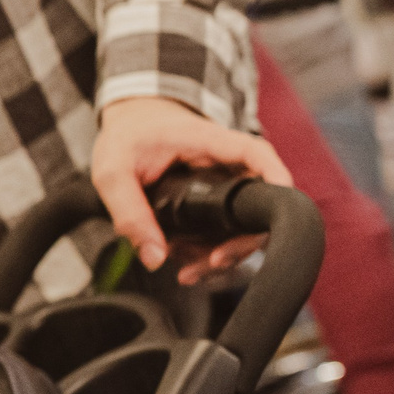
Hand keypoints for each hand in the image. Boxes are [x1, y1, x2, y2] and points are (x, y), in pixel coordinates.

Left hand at [92, 97, 290, 282]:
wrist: (131, 124)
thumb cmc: (126, 137)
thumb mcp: (113, 171)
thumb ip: (129, 213)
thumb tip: (154, 258)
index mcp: (208, 141)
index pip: (256, 154)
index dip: (275, 178)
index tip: (280, 209)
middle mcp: (226, 162)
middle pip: (258, 202)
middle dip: (241, 242)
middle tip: (212, 263)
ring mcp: (225, 183)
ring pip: (243, 224)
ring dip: (222, 253)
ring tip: (188, 269)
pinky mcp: (217, 201)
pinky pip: (225, 230)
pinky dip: (210, 250)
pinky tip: (186, 260)